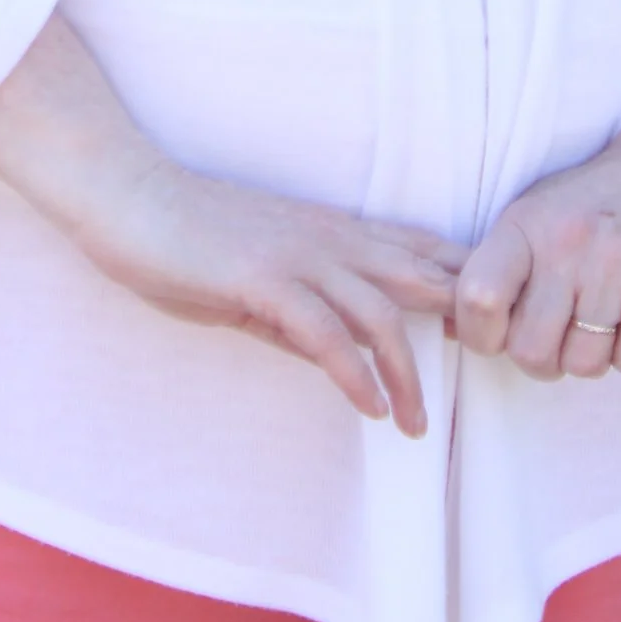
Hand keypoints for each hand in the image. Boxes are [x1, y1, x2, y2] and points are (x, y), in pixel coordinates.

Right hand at [68, 153, 459, 438]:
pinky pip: (325, 331)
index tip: (491, 327)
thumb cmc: (186, 236)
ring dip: (407, 372)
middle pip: (419, 276)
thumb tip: (333, 358)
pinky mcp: (263, 279)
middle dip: (459, 324)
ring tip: (417, 424)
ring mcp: (298, 256)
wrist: (128, 197)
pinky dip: (354, 373)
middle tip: (486, 376)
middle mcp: (327, 238)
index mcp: (330, 232)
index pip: (416, 251)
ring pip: (380, 312)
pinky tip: (369, 407)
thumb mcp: (256, 279)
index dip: (459, 284)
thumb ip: (298, 313)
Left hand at [452, 0, 620, 384]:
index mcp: (525, 222)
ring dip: (592, 356)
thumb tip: (446, 325)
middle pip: (530, 352)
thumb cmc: (602, 194)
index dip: (480, 336)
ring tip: (603, 317)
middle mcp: (567, 242)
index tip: (501, 332)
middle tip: (562, 330)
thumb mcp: (540, 210)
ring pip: (583, 365)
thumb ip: (498, 266)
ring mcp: (618, 264)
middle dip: (544, 358)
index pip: (475, 299)